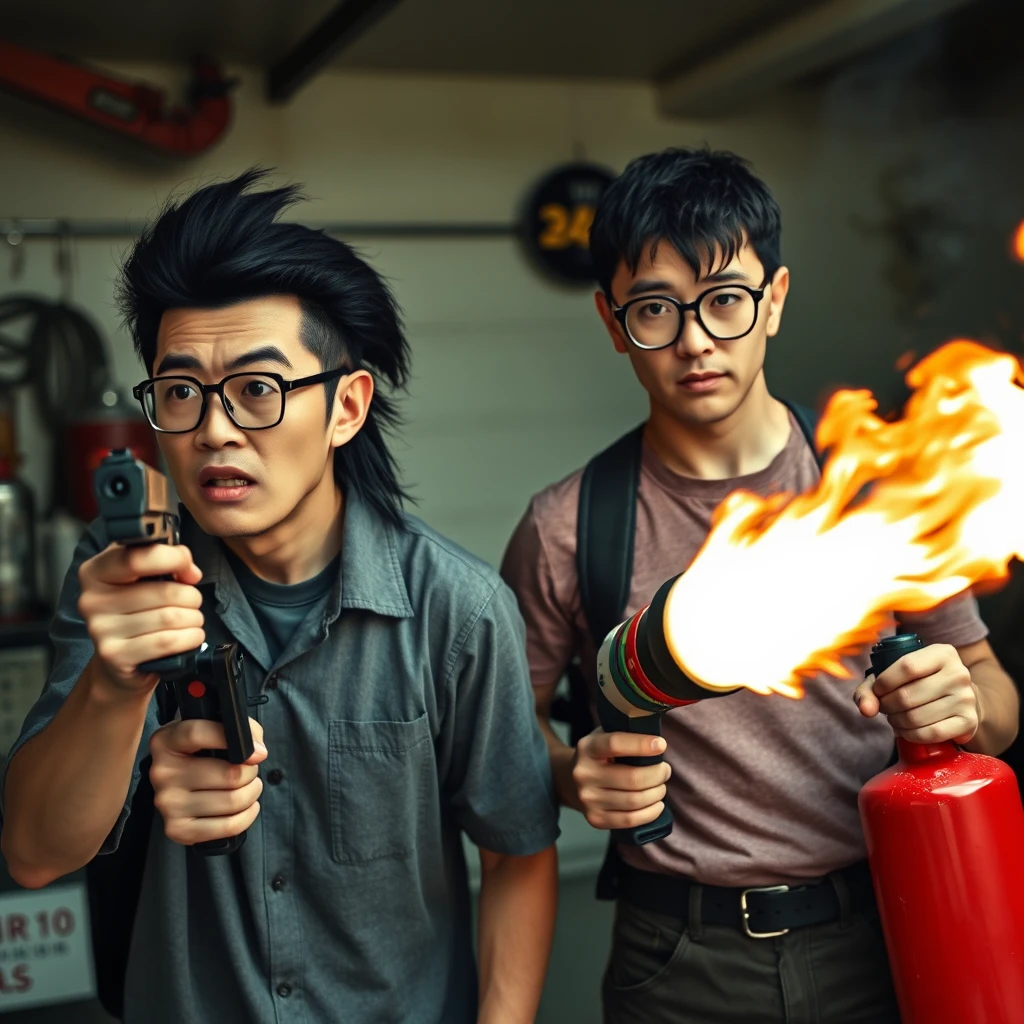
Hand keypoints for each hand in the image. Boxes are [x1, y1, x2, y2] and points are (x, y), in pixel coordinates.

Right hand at [77, 543, 204, 693]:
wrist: (119, 660)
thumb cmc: (136, 611)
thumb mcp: (143, 577)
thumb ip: (164, 562)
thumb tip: (190, 573)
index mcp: (95, 571)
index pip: (138, 558)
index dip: (175, 560)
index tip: (190, 572)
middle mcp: (92, 600)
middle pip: (164, 592)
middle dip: (191, 597)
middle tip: (192, 603)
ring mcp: (101, 630)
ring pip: (170, 617)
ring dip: (193, 619)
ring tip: (191, 620)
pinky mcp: (115, 656)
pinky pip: (167, 642)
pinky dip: (190, 638)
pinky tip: (190, 637)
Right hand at [150, 717, 267, 846]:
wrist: (179, 781)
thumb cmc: (203, 751)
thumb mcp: (215, 728)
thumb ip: (243, 729)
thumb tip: (258, 753)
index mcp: (166, 741)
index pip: (197, 734)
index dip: (233, 739)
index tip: (257, 752)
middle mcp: (162, 773)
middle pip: (229, 775)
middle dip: (251, 773)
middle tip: (249, 771)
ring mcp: (168, 803)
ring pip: (233, 801)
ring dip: (251, 793)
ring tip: (248, 787)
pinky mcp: (177, 829)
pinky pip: (228, 827)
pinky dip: (247, 816)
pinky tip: (245, 807)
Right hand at [571, 728, 670, 830]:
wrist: (571, 780)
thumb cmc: (600, 755)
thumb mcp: (605, 735)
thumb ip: (625, 733)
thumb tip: (656, 738)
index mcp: (588, 747)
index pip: (615, 744)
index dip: (641, 745)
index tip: (661, 745)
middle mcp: (584, 773)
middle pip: (633, 778)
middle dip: (658, 774)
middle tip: (665, 770)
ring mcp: (588, 798)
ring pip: (635, 800)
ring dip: (657, 793)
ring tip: (660, 786)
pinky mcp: (595, 818)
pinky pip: (630, 820)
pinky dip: (650, 813)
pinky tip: (657, 804)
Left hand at [854, 642, 979, 744]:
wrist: (958, 699)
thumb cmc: (920, 683)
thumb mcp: (896, 675)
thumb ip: (870, 688)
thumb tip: (866, 710)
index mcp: (943, 653)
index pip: (906, 666)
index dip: (884, 682)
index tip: (878, 690)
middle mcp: (959, 673)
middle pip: (907, 695)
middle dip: (887, 705)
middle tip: (886, 707)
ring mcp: (966, 698)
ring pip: (916, 717)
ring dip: (897, 721)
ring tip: (896, 718)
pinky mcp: (969, 722)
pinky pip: (931, 733)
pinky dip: (911, 735)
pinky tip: (908, 730)